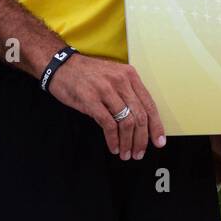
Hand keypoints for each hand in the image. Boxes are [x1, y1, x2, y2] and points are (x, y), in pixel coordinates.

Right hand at [45, 53, 165, 159]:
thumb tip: (140, 122)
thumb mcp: (113, 76)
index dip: (156, 126)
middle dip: (142, 139)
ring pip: (126, 122)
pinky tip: (113, 147)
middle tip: (139, 153)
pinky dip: (113, 139)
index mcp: (130, 75)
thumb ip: (127, 94)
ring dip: (128, 142)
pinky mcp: (91, 100)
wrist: (61, 66)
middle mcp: (121, 81)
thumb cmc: (88, 74)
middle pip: (140, 116)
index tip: (159, 141)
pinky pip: (108, 124)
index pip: (149, 104)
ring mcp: (106, 90)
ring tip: (125, 154)